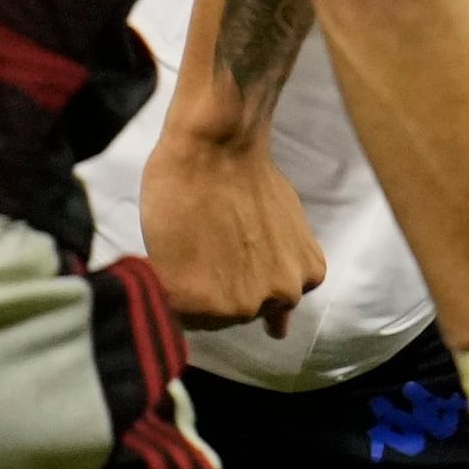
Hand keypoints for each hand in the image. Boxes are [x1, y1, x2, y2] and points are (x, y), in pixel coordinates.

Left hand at [142, 129, 325, 336]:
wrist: (219, 146)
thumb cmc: (176, 191)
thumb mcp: (159, 252)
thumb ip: (183, 292)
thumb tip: (206, 312)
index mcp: (196, 308)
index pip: (189, 322)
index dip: (186, 294)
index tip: (187, 267)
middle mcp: (244, 309)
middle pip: (232, 315)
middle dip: (224, 289)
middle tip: (218, 250)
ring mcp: (280, 289)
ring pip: (270, 302)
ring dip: (262, 282)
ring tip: (249, 245)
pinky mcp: (309, 266)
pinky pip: (302, 283)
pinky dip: (292, 269)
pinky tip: (275, 245)